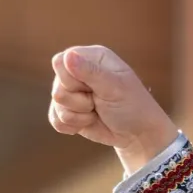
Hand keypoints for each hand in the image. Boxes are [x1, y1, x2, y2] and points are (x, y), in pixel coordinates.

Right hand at [47, 46, 177, 174]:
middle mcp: (78, 71)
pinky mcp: (69, 110)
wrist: (138, 135)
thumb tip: (67, 56)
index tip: (94, 88)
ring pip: (56, 104)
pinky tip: (88, 123)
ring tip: (97, 112)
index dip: (72, 80)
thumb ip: (91, 72)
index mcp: (92, 57)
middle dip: (79, 101)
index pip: (60, 62)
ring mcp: (72, 91)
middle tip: (99, 103)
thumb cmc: (133, 107)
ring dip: (79, 115)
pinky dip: (72, 125)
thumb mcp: (115, 87)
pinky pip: (54, 118)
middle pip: (57, 87)